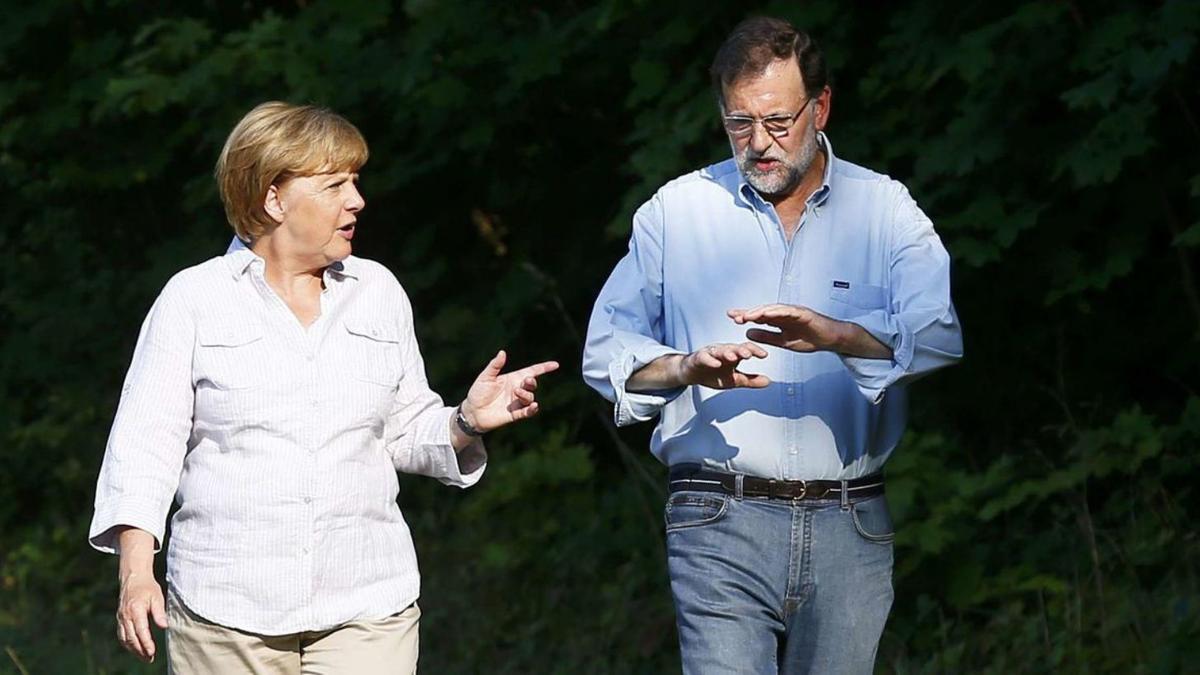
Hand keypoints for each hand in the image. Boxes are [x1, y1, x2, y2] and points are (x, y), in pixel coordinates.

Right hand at [116, 570, 166, 662]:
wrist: (133, 578)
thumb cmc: (147, 587)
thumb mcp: (157, 597)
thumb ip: (159, 612)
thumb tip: (164, 627)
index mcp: (135, 609)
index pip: (141, 631)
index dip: (146, 643)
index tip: (152, 652)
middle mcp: (125, 616)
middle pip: (131, 638)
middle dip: (140, 650)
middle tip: (150, 659)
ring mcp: (120, 618)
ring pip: (125, 639)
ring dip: (134, 650)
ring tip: (145, 657)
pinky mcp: (119, 619)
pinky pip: (121, 635)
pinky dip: (128, 644)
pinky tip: (136, 649)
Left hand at [461, 350, 558, 432]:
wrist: (472, 412)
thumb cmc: (478, 392)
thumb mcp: (485, 377)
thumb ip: (495, 366)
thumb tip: (502, 352)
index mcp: (513, 378)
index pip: (531, 371)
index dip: (544, 368)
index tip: (555, 365)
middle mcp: (517, 389)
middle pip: (532, 384)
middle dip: (532, 382)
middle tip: (526, 381)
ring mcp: (517, 402)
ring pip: (530, 397)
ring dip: (526, 394)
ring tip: (517, 393)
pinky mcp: (515, 414)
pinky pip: (527, 411)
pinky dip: (532, 409)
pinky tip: (534, 406)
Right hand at [678, 342, 770, 388]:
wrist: (690, 373)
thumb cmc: (712, 374)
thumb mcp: (734, 380)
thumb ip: (750, 380)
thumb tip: (768, 381)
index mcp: (733, 354)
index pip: (746, 349)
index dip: (755, 350)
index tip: (764, 355)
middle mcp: (723, 350)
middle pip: (734, 347)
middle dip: (742, 350)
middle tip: (749, 354)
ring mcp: (710, 353)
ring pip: (719, 350)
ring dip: (727, 353)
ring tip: (734, 357)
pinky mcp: (698, 358)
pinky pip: (704, 357)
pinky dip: (710, 360)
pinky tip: (715, 363)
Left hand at [728, 304, 845, 352]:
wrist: (830, 339)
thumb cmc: (809, 338)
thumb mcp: (783, 342)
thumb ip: (767, 337)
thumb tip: (748, 334)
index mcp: (778, 320)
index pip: (759, 317)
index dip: (746, 316)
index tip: (732, 317)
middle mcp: (784, 313)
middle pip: (763, 311)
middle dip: (748, 313)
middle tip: (734, 316)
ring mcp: (793, 311)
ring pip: (773, 309)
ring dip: (759, 311)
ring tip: (747, 315)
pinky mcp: (803, 313)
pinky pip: (788, 311)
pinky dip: (777, 311)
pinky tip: (767, 313)